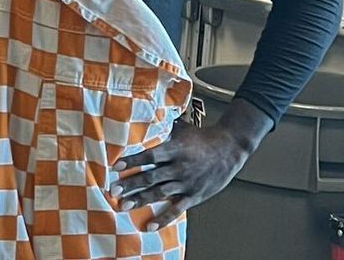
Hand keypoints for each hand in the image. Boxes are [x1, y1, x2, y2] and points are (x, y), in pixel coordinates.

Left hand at [110, 99, 272, 229]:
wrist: (229, 148)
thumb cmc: (203, 138)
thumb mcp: (182, 129)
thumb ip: (163, 128)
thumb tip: (143, 118)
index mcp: (175, 149)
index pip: (150, 155)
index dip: (133, 160)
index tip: (116, 165)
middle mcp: (179, 167)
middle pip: (151, 176)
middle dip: (131, 183)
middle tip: (113, 189)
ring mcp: (186, 183)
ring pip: (160, 193)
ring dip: (141, 199)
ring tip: (123, 205)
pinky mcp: (194, 195)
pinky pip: (177, 209)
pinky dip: (163, 218)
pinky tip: (150, 225)